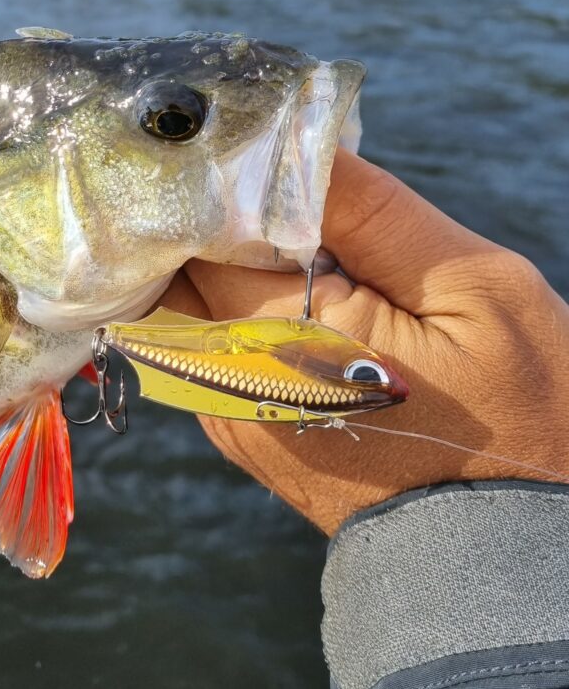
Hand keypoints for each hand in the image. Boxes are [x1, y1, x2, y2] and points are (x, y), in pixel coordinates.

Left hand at [162, 148, 568, 533]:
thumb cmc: (515, 421)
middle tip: (243, 168)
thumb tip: (297, 142)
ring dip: (207, 257)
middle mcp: (227, 379)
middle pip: (173, 266)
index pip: (199, 230)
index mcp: (280, 336)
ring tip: (262, 219)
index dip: (213, 179)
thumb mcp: (473, 293)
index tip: (233, 136)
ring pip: (182, 303)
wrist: (500, 552)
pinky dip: (223, 302)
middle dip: (199, 215)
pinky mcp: (235, 426)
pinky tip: (270, 277)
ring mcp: (224, 410)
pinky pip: (202, 342)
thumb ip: (373, 215)